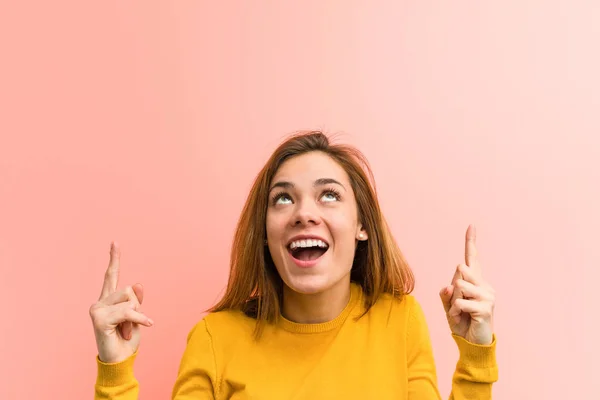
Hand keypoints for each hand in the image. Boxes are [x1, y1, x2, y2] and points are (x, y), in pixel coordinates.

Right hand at [89, 242, 153, 362]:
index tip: (115, 242)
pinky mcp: (99, 318)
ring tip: (126, 330)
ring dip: (135, 317)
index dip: (114, 258)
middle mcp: (100, 301)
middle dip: (137, 307)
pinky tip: (148, 324)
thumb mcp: (137, 317)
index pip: (112, 275)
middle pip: (129, 290)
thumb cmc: (128, 340)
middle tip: (129, 325)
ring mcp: (97, 309)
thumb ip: (136, 301)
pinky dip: (140, 319)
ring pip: (129, 300)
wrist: (120, 361)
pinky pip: (128, 312)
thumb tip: (138, 283)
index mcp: (109, 299)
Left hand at [439, 225, 494, 344]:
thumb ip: (446, 293)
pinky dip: (455, 311)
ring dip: (453, 302)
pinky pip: (460, 302)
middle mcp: (484, 285)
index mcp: (475, 281)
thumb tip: (450, 285)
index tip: (471, 226)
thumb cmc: (461, 322)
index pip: (472, 258)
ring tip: (460, 313)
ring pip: (459, 286)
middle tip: (457, 305)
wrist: (472, 344)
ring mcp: (487, 296)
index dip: (470, 242)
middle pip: (461, 270)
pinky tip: (463, 318)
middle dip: (453, 288)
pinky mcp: (486, 308)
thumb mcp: (448, 305)